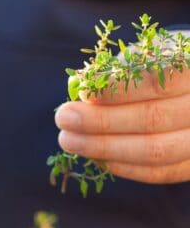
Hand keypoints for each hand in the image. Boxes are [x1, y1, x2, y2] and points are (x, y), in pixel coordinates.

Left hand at [55, 66, 189, 183]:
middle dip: (102, 122)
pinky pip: (159, 173)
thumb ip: (121, 70)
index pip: (158, 81)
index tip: (82, 93)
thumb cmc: (164, 67)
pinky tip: (95, 157)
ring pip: (156, 152)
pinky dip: (123, 167)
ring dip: (105, 148)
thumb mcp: (148, 55)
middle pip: (154, 120)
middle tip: (63, 118)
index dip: (117, 90)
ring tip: (69, 140)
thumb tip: (81, 90)